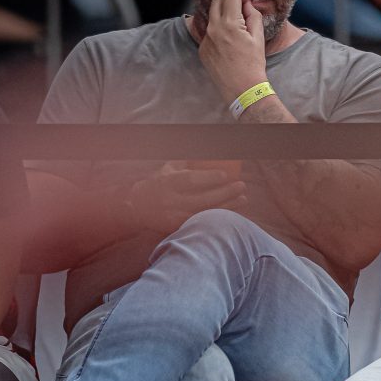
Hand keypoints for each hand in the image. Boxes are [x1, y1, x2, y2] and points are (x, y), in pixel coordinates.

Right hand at [129, 161, 247, 237]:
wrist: (137, 208)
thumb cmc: (159, 183)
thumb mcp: (168, 169)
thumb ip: (187, 162)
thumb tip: (212, 152)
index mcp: (167, 183)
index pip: (190, 181)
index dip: (209, 178)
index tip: (226, 174)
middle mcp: (170, 201)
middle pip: (202, 199)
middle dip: (225, 193)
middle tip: (241, 185)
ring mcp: (174, 217)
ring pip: (205, 214)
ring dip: (227, 207)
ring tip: (243, 198)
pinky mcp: (178, 228)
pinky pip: (202, 223)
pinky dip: (218, 217)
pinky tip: (232, 211)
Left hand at [197, 0, 267, 102]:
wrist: (243, 89)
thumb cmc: (254, 64)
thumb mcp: (259, 37)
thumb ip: (252, 15)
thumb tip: (246, 3)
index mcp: (229, 24)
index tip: (245, 0)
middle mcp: (214, 29)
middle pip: (217, 0)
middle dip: (229, 1)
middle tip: (240, 12)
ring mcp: (205, 39)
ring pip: (211, 16)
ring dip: (223, 16)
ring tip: (235, 30)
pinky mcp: (202, 49)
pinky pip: (208, 32)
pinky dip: (218, 31)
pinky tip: (228, 45)